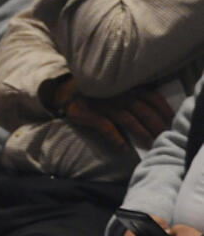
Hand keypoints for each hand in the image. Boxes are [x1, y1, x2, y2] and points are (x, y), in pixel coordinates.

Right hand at [50, 78, 173, 149]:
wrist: (63, 91)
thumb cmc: (95, 92)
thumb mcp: (116, 87)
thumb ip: (133, 93)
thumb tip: (155, 112)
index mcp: (126, 86)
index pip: (152, 97)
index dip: (164, 110)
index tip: (172, 123)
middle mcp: (117, 93)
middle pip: (143, 111)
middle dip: (156, 127)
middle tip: (165, 140)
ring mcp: (103, 103)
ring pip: (128, 119)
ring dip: (141, 134)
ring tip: (150, 146)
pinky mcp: (89, 113)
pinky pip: (106, 127)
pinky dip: (117, 139)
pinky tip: (124, 149)